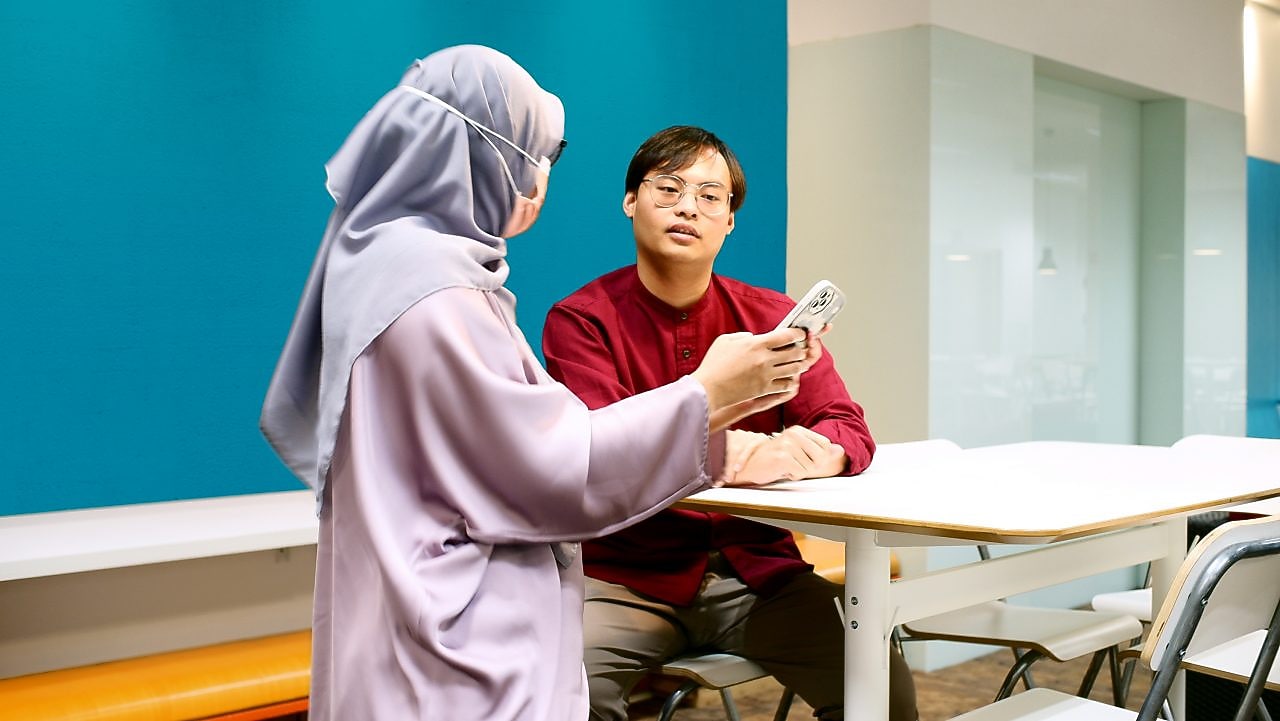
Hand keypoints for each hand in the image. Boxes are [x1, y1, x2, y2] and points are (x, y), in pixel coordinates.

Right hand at [691, 327, 820, 431]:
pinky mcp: (764, 389)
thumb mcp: (725, 340)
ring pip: (794, 369)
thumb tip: (753, 336)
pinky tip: (787, 379)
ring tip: (797, 364)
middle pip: (795, 352)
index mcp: (756, 344)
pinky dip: (790, 381)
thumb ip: (743, 335)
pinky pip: (786, 385)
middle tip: (799, 349)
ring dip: (798, 366)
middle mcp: (764, 359)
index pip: (787, 335)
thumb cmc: (713, 364)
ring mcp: (766, 375)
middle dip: (800, 350)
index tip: (799, 334)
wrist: (708, 388)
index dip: (797, 334)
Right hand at [722, 426, 846, 486]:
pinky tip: (781, 470)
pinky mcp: (783, 458)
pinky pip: (800, 473)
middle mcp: (794, 434)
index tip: (804, 459)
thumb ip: (820, 451)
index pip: (826, 445)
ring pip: (811, 467)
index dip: (819, 457)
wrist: (749, 465)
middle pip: (822, 456)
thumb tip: (841, 451)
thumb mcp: (798, 452)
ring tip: (786, 467)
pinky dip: (792, 476)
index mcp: (799, 430)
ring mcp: (788, 445)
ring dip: (800, 472)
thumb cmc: (774, 459)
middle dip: (811, 466)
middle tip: (794, 464)